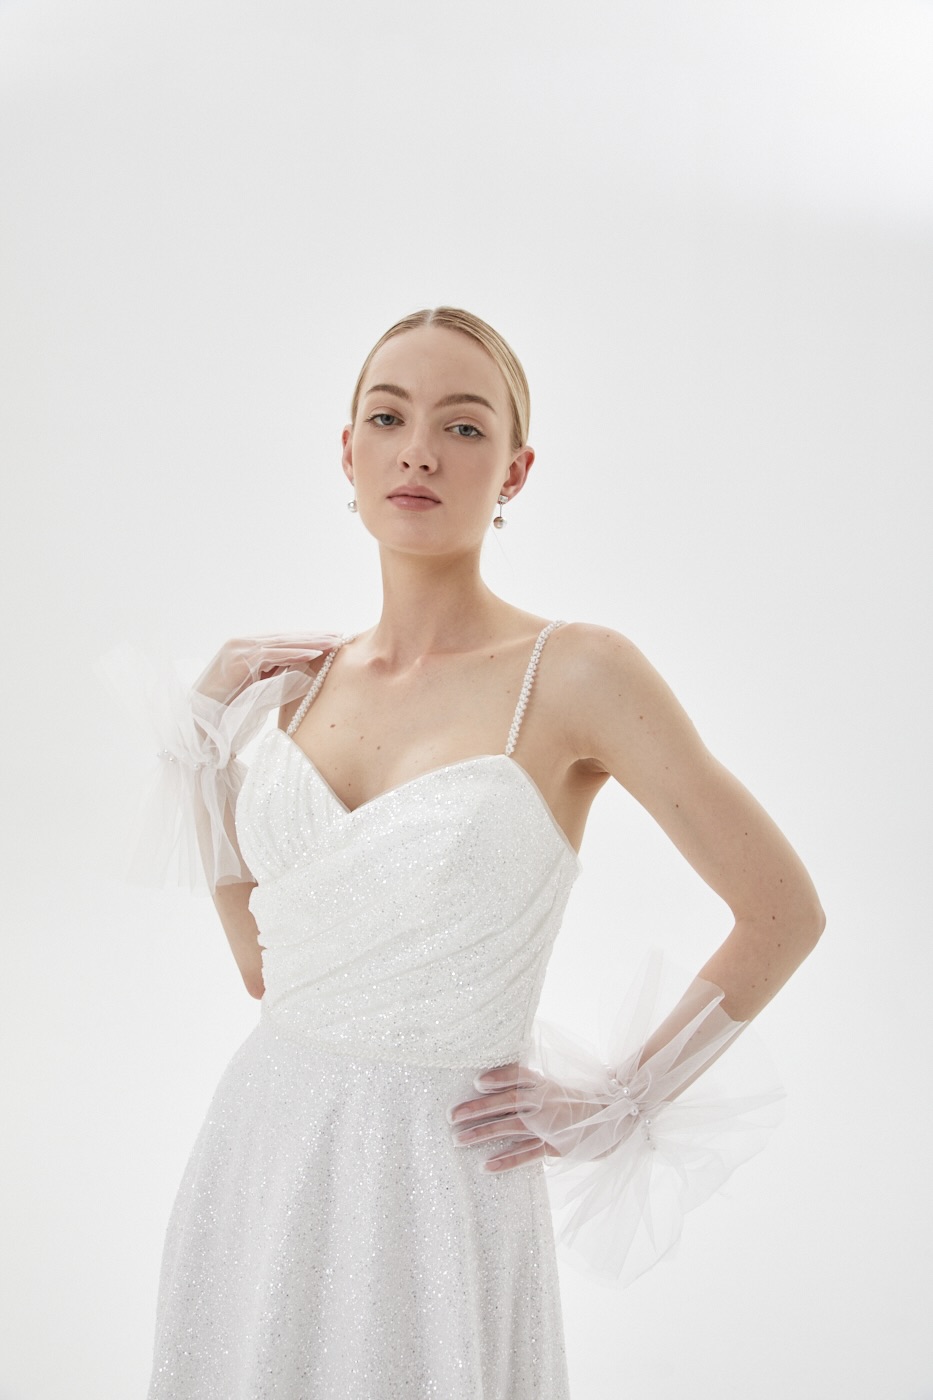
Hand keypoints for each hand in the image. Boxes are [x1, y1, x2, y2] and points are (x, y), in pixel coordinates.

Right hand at [193, 634, 332, 703]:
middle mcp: (242, 644)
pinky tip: (314, 654)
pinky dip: (294, 654)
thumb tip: (305, 674)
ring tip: (334, 643)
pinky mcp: (237, 660)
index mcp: (247, 650)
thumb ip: (276, 677)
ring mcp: (238, 649)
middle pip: (285, 638)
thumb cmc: (229, 714)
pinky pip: (271, 655)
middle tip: (340, 636)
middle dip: (314, 637)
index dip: (309, 640)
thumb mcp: (258, 691)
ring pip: (281, 643)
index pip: (283, 641)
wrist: (199, 726)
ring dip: (309, 643)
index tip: (333, 640)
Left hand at [448, 1062, 620, 1172]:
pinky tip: (485, 1166)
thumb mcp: (552, 1087)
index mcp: (544, 1083)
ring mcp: (549, 1125)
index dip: (498, 1077)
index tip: (477, 1081)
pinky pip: (527, 1154)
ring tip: (457, 1139)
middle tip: (450, 1115)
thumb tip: (490, 1085)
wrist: (612, 1117)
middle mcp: (545, 1101)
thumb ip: (527, 1086)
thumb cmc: (574, 1101)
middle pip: (507, 1102)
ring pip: (511, 1128)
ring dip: (483, 1133)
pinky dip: (507, 1160)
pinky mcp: (555, 1146)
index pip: (518, 1075)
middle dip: (478, 1108)